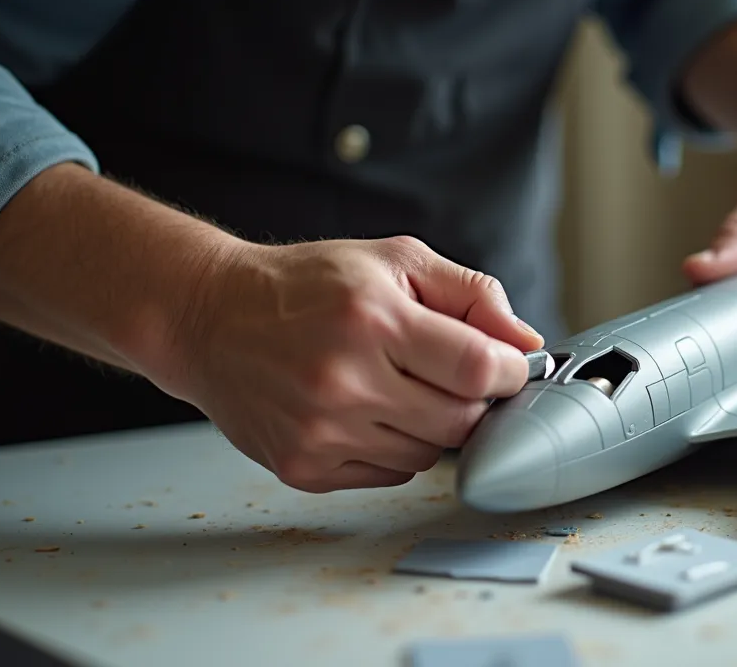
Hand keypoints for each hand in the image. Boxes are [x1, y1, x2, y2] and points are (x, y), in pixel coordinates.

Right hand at [165, 236, 544, 491]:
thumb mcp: (394, 261)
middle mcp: (344, 379)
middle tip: (453, 377)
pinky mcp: (304, 467)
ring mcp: (321, 431)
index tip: (509, 367)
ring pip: (428, 455)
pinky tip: (367, 411)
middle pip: (461, 421)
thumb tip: (527, 344)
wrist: (210, 317)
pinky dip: (394, 448)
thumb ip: (471, 293)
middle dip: (474, 401)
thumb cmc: (308, 285)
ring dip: (433, 427)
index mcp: (373, 318)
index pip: (478, 368)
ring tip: (399, 387)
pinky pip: (388, 474)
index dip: (510, 372)